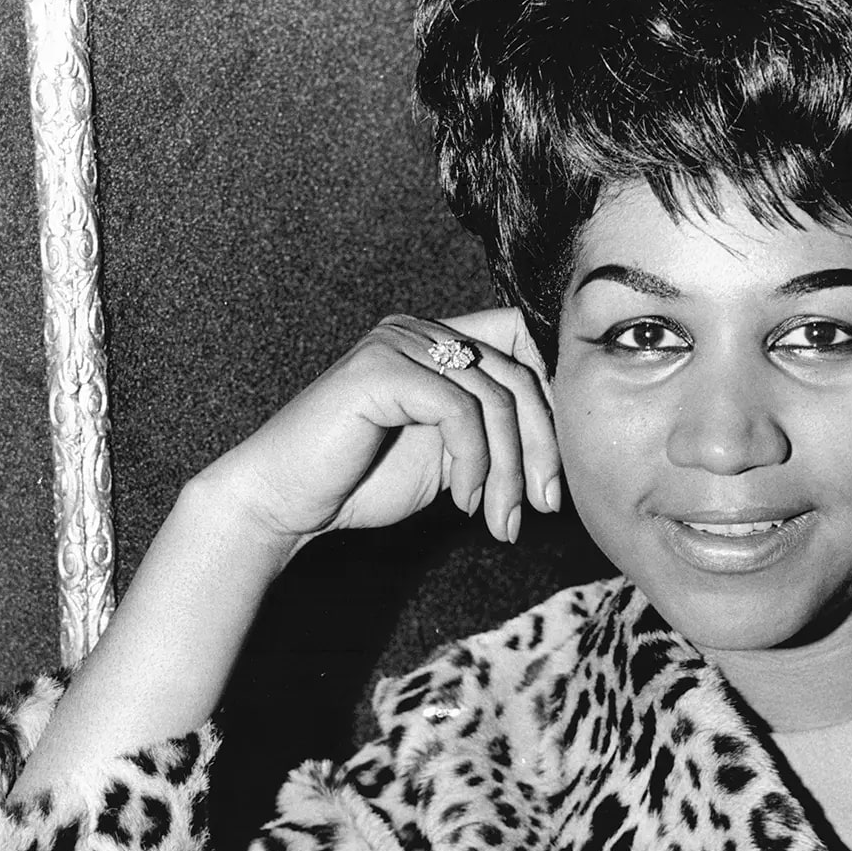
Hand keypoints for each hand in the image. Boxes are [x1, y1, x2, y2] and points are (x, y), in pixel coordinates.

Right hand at [200, 308, 560, 551]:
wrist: (284, 503)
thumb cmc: (361, 482)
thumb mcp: (451, 456)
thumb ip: (494, 434)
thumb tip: (567, 449)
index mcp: (438, 341)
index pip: (526, 345)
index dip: (555, 401)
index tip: (559, 471)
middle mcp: (420, 330)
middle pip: (520, 374)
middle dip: (543, 449)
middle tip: (544, 507)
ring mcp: (398, 342)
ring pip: (496, 398)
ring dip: (509, 471)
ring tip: (501, 520)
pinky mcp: (382, 369)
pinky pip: (461, 411)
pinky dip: (474, 464)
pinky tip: (463, 502)